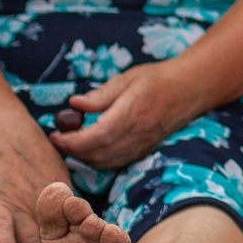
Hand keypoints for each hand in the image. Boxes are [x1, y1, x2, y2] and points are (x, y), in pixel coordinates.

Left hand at [49, 62, 200, 168]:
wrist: (188, 90)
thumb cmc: (156, 80)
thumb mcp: (127, 78)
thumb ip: (100, 94)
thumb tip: (73, 104)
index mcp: (131, 113)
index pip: (96, 136)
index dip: (71, 140)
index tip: (54, 134)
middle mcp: (137, 134)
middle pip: (97, 153)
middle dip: (72, 150)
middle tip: (58, 137)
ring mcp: (141, 146)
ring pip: (105, 162)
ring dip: (83, 157)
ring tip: (71, 142)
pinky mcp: (143, 151)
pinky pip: (115, 164)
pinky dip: (98, 161)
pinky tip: (90, 149)